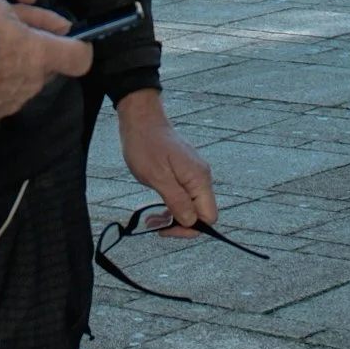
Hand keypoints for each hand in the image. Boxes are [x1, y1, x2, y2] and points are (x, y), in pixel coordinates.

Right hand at [0, 0, 87, 127]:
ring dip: (16, 70)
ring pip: (25, 84)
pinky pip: (3, 98)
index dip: (77, 45)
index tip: (63, 36)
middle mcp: (32, 83)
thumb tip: (37, 7)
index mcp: (40, 54)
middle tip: (14, 38)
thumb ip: (24, 7)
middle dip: (39, 54)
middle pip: (49, 69)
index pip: (80, 57)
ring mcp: (12, 103)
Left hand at [115, 90, 217, 231]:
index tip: (168, 227)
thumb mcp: (158, 177)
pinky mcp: (184, 173)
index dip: (190, 227)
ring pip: (191, 206)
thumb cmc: (146, 146)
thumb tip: (191, 222)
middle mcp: (201, 177)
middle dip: (180, 223)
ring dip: (173, 216)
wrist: (141, 121)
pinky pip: (184, 196)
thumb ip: (176, 200)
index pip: (208, 215)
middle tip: (157, 225)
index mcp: (199, 178)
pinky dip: (171, 205)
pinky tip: (156, 208)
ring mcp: (193, 174)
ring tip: (152, 219)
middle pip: (201, 213)